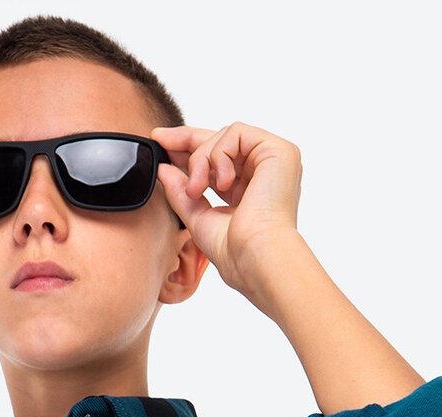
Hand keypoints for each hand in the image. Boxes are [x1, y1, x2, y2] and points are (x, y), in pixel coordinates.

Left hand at [150, 122, 302, 294]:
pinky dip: (220, 155)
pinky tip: (222, 184)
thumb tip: (164, 169)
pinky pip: (237, 133)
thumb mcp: (198, 217)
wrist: (255, 259)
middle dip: (187, 141)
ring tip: (197, 191)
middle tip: (162, 141)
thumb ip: (182, 193)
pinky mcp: (280, 150)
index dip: (189, 148)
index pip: (218, 159)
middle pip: (221, 141)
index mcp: (250, 188)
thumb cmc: (234, 251)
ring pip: (224, 136)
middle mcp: (265, 171)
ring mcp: (274, 159)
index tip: (161, 142)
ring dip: (201, 160)